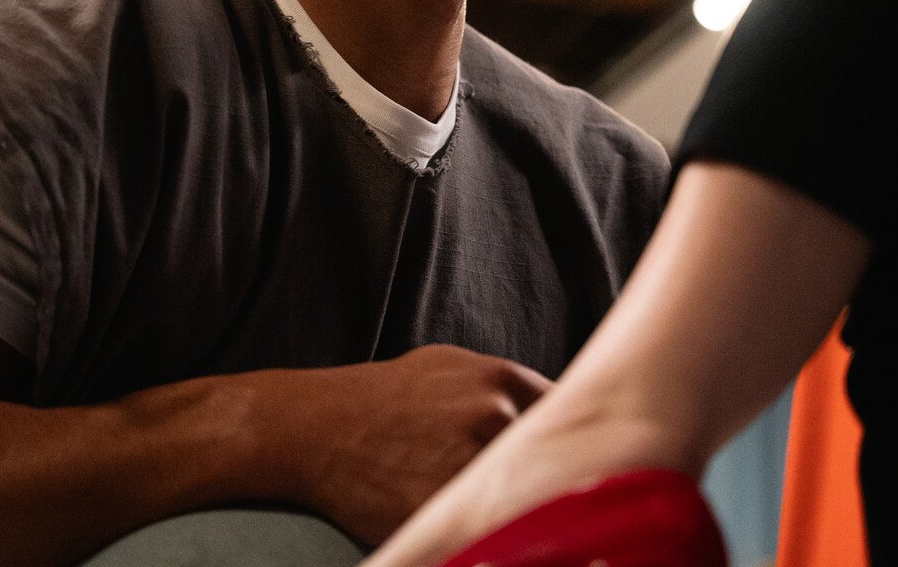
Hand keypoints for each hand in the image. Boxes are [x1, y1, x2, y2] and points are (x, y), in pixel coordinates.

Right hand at [286, 345, 551, 546]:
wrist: (315, 428)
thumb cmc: (383, 396)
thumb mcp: (448, 366)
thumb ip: (504, 387)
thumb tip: (556, 406)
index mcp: (501, 381)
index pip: (571, 416)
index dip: (576, 443)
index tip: (583, 457)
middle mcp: (493, 417)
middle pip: (556, 460)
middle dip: (552, 477)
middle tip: (547, 492)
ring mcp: (468, 463)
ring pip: (526, 498)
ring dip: (521, 507)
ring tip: (505, 510)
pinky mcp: (442, 508)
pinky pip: (487, 527)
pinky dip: (488, 530)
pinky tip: (479, 527)